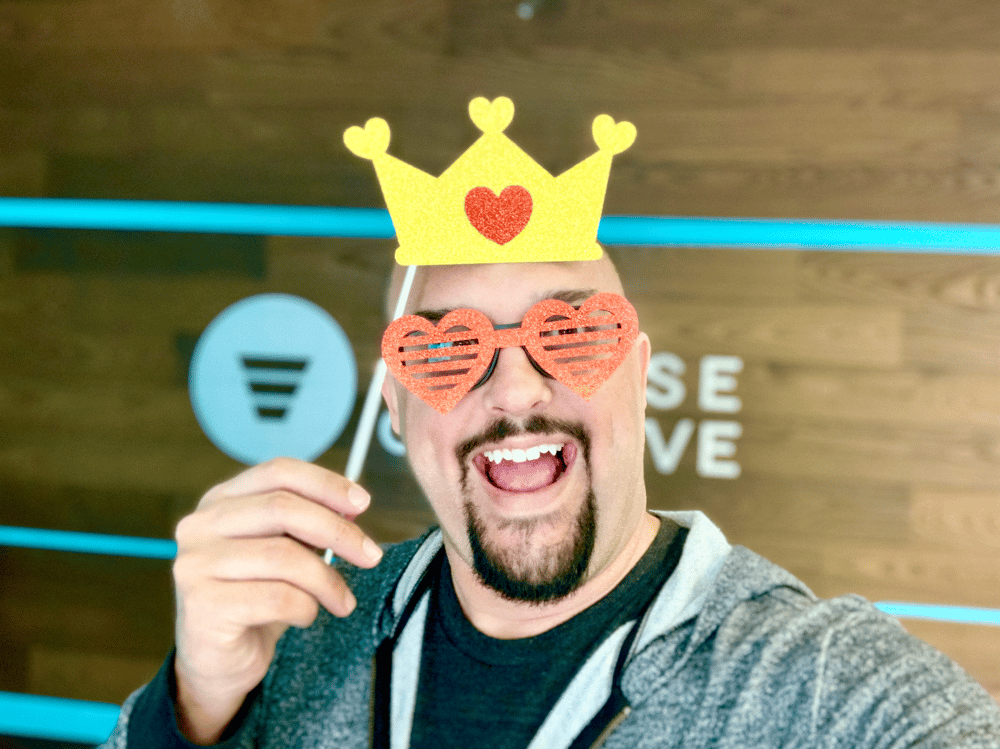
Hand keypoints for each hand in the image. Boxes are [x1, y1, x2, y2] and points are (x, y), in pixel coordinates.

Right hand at [171, 457, 382, 743]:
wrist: (220, 664)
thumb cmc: (257, 599)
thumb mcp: (283, 551)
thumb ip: (308, 523)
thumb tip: (354, 504)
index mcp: (220, 501)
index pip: (279, 472)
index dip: (326, 483)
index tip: (363, 503)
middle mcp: (199, 525)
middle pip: (284, 508)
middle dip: (338, 531)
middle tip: (371, 556)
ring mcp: (195, 564)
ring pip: (284, 556)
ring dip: (327, 580)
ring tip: (343, 601)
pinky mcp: (203, 605)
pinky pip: (278, 597)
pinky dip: (306, 607)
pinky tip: (306, 616)